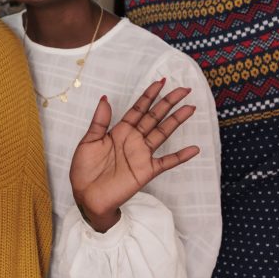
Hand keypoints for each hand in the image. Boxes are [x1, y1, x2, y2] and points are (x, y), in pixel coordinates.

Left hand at [70, 79, 198, 232]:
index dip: (149, 95)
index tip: (161, 82)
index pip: (138, 109)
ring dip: (176, 121)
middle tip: (183, 89)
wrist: (86, 196)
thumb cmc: (84, 169)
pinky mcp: (146, 171)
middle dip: (168, 102)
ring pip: (162, 133)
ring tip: (190, 108)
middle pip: (154, 117)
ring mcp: (141, 154)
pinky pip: (167, 162)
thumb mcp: (88, 141)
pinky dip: (180, 156)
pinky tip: (194, 149)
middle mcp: (133, 140)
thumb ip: (99, 121)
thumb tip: (105, 98)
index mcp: (119, 131)